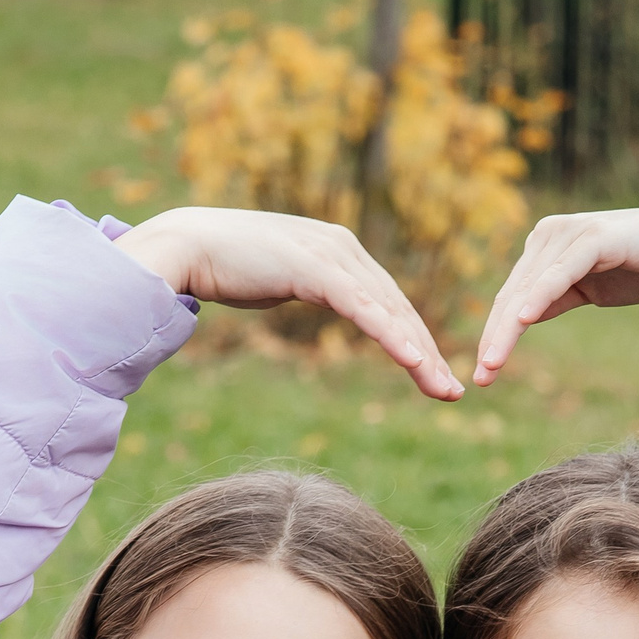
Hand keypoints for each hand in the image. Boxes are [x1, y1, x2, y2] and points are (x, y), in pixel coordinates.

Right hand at [117, 207, 463, 400]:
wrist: (186, 246)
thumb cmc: (227, 266)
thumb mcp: (283, 279)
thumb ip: (311, 285)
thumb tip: (322, 297)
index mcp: (339, 251)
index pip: (388, 302)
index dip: (414, 340)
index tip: (434, 376)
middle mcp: (343, 247)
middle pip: (397, 308)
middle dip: (427, 353)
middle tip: (452, 393)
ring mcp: (331, 254)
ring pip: (387, 310)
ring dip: (418, 353)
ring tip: (442, 389)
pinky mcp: (315, 267)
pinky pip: (362, 307)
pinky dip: (390, 334)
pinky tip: (412, 360)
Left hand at [473, 207, 638, 384]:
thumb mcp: (589, 288)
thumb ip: (555, 297)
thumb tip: (520, 319)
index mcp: (545, 246)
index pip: (511, 297)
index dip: (494, 335)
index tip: (481, 375)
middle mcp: (550, 234)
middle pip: (512, 295)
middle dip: (494, 339)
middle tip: (480, 378)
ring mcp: (571, 232)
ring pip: (529, 289)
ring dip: (507, 329)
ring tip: (492, 363)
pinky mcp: (594, 238)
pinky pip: (559, 274)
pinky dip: (539, 297)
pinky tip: (522, 321)